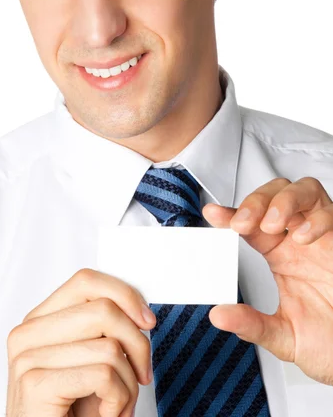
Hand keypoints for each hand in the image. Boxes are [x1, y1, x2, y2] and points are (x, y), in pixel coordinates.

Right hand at [5, 268, 155, 416]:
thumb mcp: (86, 360)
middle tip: (140, 373)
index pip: (87, 281)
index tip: (146, 320)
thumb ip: (100, 328)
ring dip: (128, 383)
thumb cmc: (68, 413)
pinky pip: (103, 375)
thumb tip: (138, 309)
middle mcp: (27, 333)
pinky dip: (119, 399)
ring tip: (117, 403)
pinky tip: (106, 413)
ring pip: (109, 346)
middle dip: (137, 345)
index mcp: (39, 320)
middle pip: (104, 309)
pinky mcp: (35, 384)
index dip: (124, 295)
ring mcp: (27, 357)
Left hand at [202, 176, 332, 385]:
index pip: (251, 222)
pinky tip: (303, 237)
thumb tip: (219, 315)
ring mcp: (322, 236)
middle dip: (256, 201)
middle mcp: (299, 240)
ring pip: (304, 191)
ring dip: (284, 200)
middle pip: (275, 194)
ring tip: (271, 225)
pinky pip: (332, 214)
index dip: (231, 213)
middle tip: (243, 223)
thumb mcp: (284, 336)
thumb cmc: (329, 341)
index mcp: (281, 254)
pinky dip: (317, 219)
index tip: (213, 215)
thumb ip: (252, 325)